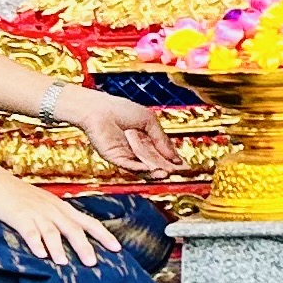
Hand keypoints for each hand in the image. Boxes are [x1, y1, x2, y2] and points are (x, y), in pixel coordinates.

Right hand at [0, 168, 124, 269]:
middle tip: (93, 263)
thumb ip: (60, 218)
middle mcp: (53, 211)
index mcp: (63, 208)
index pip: (89, 222)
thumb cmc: (22, 197)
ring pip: (52, 231)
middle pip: (73, 229)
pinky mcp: (19, 217)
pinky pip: (29, 231)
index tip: (117, 248)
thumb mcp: (47, 205)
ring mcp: (37, 213)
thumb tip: (74, 236)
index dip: (104, 235)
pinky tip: (39, 255)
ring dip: (58, 248)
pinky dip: (35, 243)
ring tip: (64, 263)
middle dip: (84, 246)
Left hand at [58, 84, 180, 175]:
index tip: (184, 166)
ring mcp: (126, 156)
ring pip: (143, 168)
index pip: (162, 154)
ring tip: (167, 173)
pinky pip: (129, 166)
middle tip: (177, 172)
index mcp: (146, 140)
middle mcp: (137, 150)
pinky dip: (141, 169)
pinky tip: (152, 170)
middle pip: (154, 163)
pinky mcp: (115, 158)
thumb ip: (162, 139)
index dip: (172, 160)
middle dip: (166, 168)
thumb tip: (175, 157)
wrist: (98, 109)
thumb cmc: (121, 110)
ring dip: (155, 172)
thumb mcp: (149, 122)